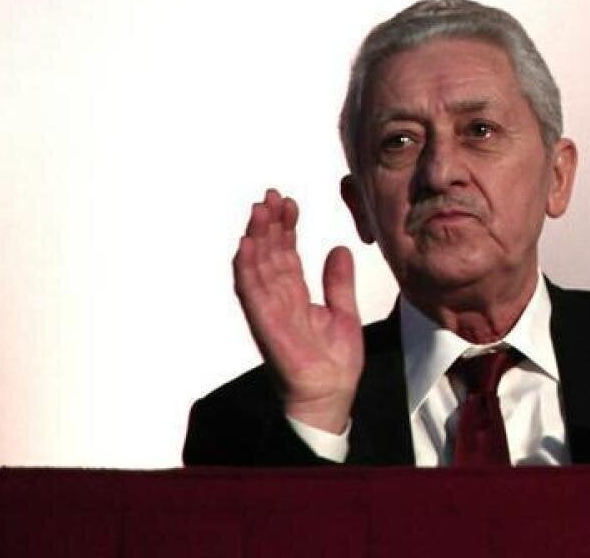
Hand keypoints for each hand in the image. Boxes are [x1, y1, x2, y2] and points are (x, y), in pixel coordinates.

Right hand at [232, 188, 364, 433]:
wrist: (331, 393)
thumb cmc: (334, 361)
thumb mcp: (344, 311)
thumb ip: (338, 281)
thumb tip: (337, 248)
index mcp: (295, 296)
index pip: (286, 254)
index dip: (286, 228)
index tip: (289, 202)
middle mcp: (278, 300)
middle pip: (269, 255)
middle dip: (269, 224)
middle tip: (271, 195)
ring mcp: (269, 311)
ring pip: (257, 267)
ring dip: (256, 238)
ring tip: (259, 209)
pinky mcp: (265, 324)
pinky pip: (251, 293)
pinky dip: (246, 269)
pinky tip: (245, 245)